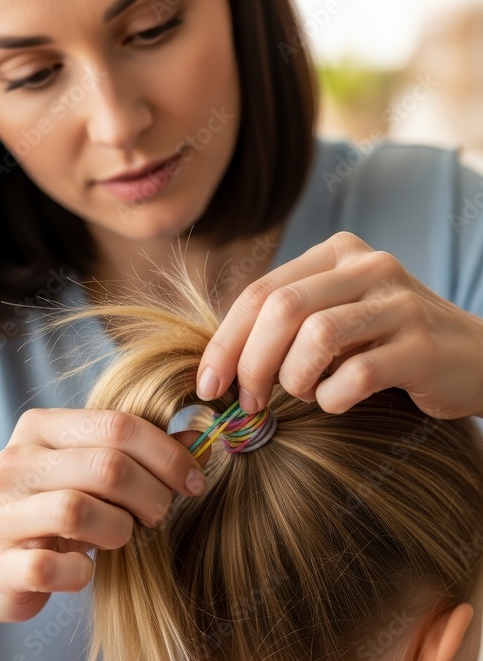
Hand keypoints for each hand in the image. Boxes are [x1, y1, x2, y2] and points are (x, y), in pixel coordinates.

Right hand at [0, 409, 208, 626]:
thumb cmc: (52, 512)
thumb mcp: (90, 472)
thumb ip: (138, 453)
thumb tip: (198, 437)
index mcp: (41, 428)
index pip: (117, 425)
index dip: (167, 454)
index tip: (194, 481)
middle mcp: (15, 464)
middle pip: (106, 466)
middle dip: (151, 494)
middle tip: (159, 514)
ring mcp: (3, 514)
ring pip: (77, 511)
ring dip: (119, 530)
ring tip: (121, 538)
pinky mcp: (1, 564)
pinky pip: (51, 567)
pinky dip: (80, 573)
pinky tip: (85, 570)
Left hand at [196, 231, 482, 419]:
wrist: (474, 359)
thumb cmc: (388, 346)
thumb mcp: (338, 319)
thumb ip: (288, 325)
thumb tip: (220, 364)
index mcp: (337, 254)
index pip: (261, 291)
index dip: (225, 341)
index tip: (208, 384)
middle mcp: (369, 267)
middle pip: (282, 308)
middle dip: (251, 363)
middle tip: (248, 402)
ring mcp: (399, 303)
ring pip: (317, 335)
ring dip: (294, 379)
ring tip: (302, 395)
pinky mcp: (421, 346)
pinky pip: (355, 375)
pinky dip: (333, 397)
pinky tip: (338, 401)